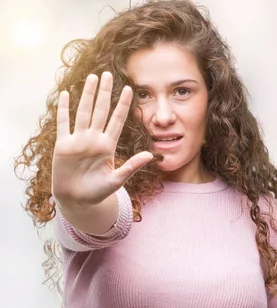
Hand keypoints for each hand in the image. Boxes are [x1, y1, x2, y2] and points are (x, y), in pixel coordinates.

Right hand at [51, 72, 151, 205]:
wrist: (77, 200)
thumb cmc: (98, 191)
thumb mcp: (117, 180)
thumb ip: (132, 166)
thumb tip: (150, 155)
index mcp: (108, 145)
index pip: (117, 120)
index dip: (123, 105)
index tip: (130, 89)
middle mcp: (94, 139)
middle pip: (100, 110)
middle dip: (105, 92)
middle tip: (108, 74)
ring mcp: (78, 140)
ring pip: (83, 112)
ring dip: (87, 95)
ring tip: (92, 77)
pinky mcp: (63, 145)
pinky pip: (63, 123)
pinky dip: (64, 109)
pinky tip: (66, 94)